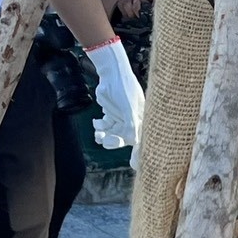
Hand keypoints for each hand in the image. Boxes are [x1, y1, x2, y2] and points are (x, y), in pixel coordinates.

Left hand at [87, 38, 143, 158]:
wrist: (111, 73)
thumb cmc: (124, 87)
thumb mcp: (128, 106)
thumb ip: (131, 124)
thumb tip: (134, 141)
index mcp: (141, 119)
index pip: (141, 139)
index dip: (139, 152)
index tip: (134, 164)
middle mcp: (132, 120)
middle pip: (124, 139)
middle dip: (114, 142)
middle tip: (105, 141)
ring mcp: (121, 118)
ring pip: (112, 134)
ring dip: (104, 136)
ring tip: (97, 132)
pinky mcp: (111, 114)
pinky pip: (105, 127)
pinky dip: (99, 127)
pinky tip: (96, 123)